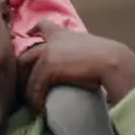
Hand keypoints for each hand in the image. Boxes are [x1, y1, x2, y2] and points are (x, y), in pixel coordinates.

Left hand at [18, 20, 134, 112]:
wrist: (112, 61)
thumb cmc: (107, 60)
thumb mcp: (87, 51)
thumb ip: (75, 54)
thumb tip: (75, 69)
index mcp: (63, 34)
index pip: (43, 25)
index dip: (33, 30)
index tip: (29, 34)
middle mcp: (51, 40)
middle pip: (26, 55)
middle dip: (23, 73)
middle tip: (28, 90)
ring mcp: (48, 52)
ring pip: (26, 73)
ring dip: (29, 91)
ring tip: (36, 104)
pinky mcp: (47, 66)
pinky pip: (34, 86)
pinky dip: (36, 99)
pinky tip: (43, 109)